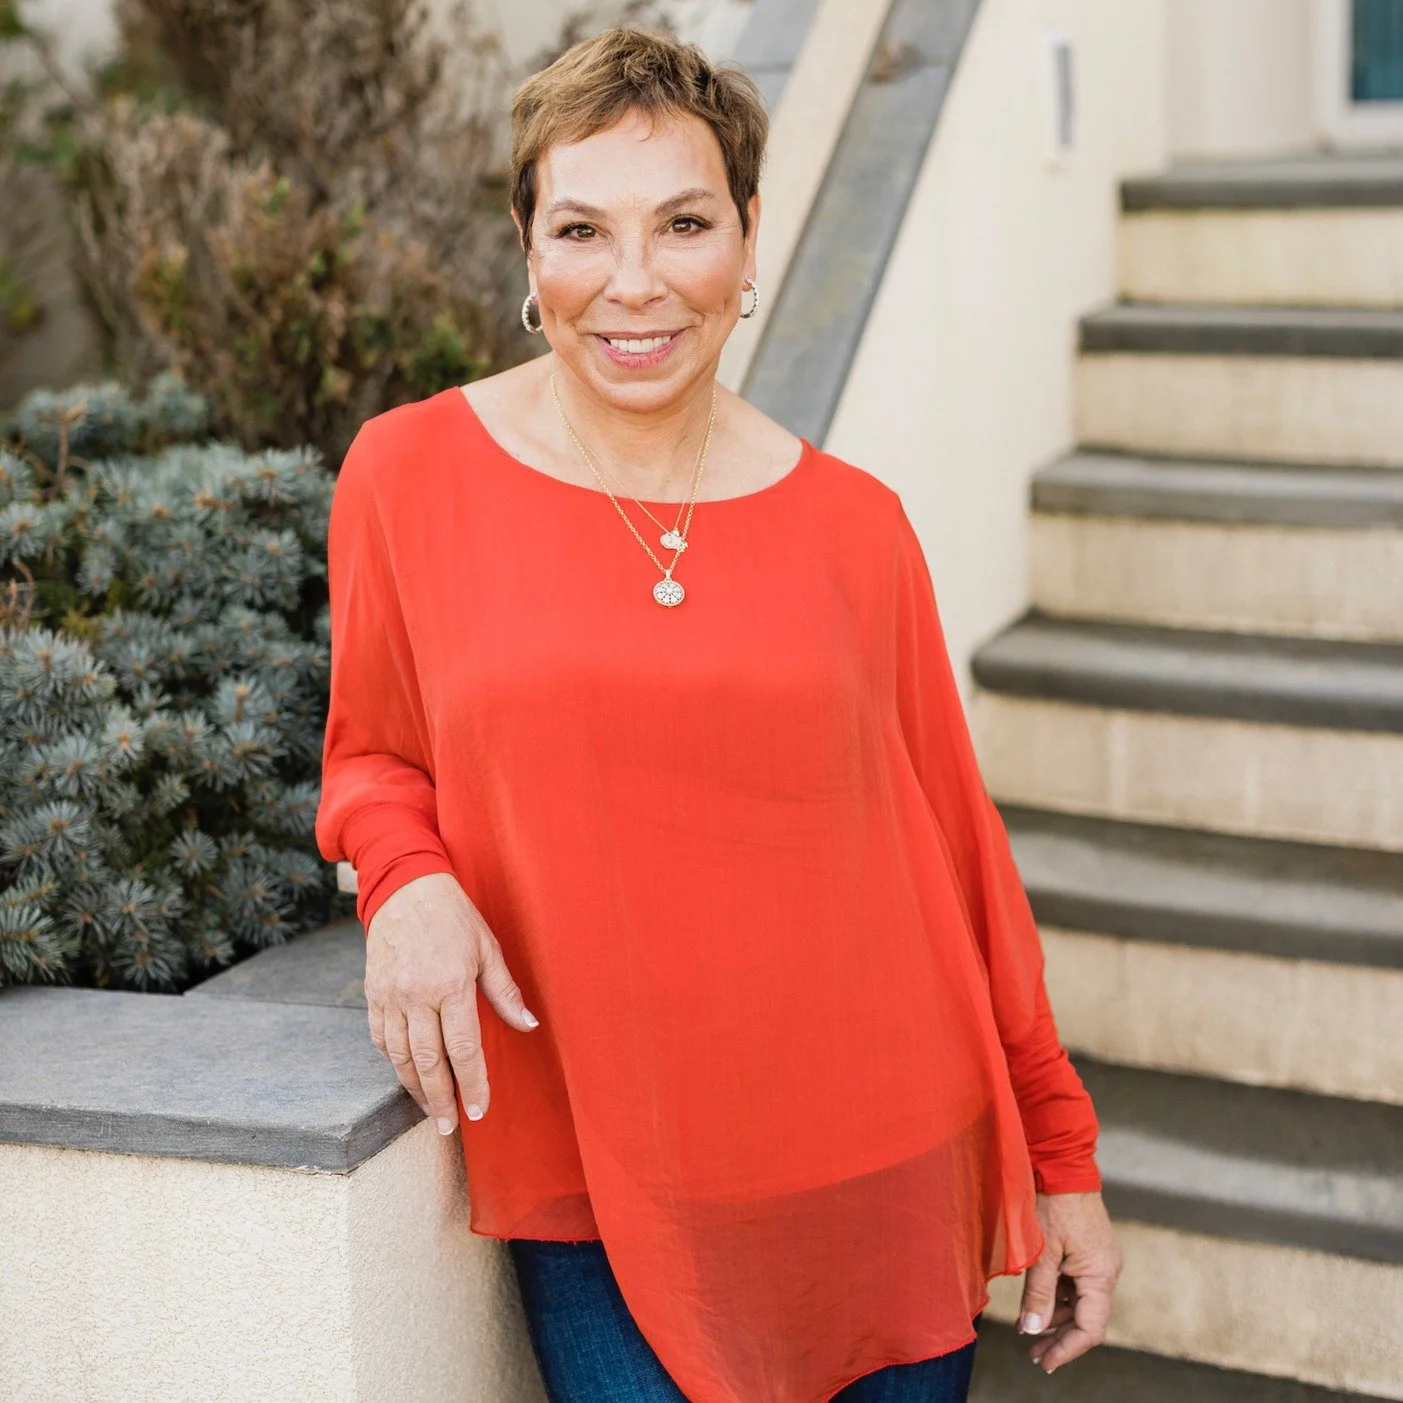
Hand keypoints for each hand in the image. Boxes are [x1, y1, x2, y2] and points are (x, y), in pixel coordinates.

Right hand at [363, 871, 538, 1135]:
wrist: (406, 887)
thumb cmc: (454, 916)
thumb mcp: (488, 948)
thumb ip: (505, 992)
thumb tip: (528, 1025)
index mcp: (451, 984)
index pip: (463, 1048)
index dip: (472, 1084)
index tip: (479, 1109)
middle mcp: (417, 995)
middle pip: (427, 1062)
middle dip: (440, 1099)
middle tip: (448, 1128)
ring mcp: (390, 996)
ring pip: (399, 1056)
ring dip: (414, 1088)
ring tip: (429, 1110)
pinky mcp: (373, 993)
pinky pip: (380, 1038)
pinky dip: (392, 1061)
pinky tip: (405, 1075)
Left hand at [1017, 1190, 1121, 1372]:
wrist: (1061, 1165)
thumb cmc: (1051, 1203)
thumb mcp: (1041, 1251)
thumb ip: (1038, 1292)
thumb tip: (1033, 1330)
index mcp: (1100, 1274)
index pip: (1090, 1328)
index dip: (1067, 1349)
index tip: (1045, 1361)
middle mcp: (1106, 1270)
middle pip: (1086, 1318)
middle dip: (1059, 1337)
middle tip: (1033, 1354)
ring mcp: (1099, 1260)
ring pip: (1079, 1301)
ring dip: (1055, 1317)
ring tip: (1027, 1328)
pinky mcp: (1089, 1250)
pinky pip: (1076, 1283)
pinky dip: (1057, 1296)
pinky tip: (1036, 1303)